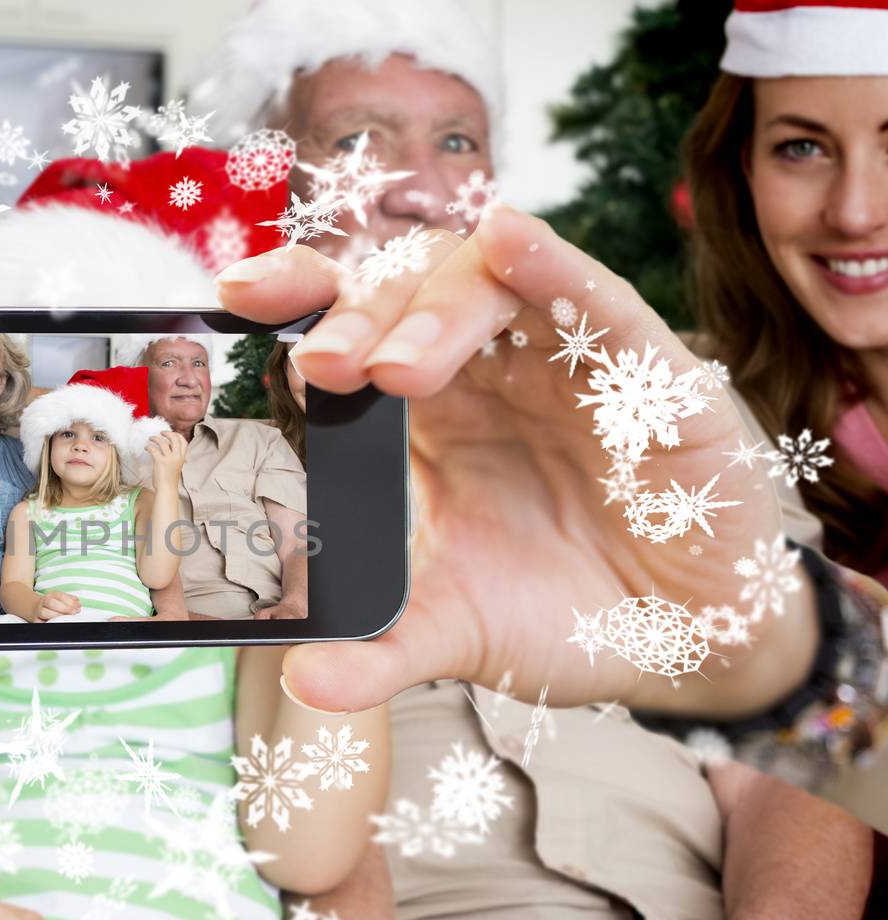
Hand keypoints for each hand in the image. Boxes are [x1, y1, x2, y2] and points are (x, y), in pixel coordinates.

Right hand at [35, 591, 80, 620]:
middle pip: (51, 602)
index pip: (59, 596)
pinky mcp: (36, 621)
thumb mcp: (60, 599)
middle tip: (74, 612)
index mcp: (50, 596)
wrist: (34, 609)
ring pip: (44, 613)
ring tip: (66, 619)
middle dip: (64, 608)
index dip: (69, 601)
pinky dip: (49, 624)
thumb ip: (70, 600)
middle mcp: (42, 603)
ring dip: (57, 616)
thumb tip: (77, 604)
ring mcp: (38, 612)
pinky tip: (58, 624)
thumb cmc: (52, 605)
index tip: (78, 607)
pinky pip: (41, 623)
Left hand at [146, 429, 187, 488]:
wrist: (166, 489)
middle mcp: (177, 457)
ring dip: (155, 438)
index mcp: (182, 458)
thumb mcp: (176, 466)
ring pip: (162, 442)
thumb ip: (175, 458)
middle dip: (167, 433)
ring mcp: (168, 459)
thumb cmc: (170, 480)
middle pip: (174, 438)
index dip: (177, 435)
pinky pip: (153, 449)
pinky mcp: (159, 461)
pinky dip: (149, 446)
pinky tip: (146, 447)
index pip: (184, 442)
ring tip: (151, 438)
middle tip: (161, 432)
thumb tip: (167, 448)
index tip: (171, 433)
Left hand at [217, 205, 813, 715]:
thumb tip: (300, 679)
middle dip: (355, 318)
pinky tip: (514, 240)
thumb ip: (380, 651)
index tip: (234, 300)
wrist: (685, 645)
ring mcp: (563, 361)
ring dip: (433, 311)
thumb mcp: (458, 633)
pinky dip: (554, 267)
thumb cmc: (564, 611)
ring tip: (393, 367)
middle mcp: (485, 370)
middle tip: (317, 370)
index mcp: (425, 413)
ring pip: (488, 283)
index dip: (298, 299)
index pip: (352, 328)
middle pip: (406, 293)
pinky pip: (597, 301)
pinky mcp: (649, 372)